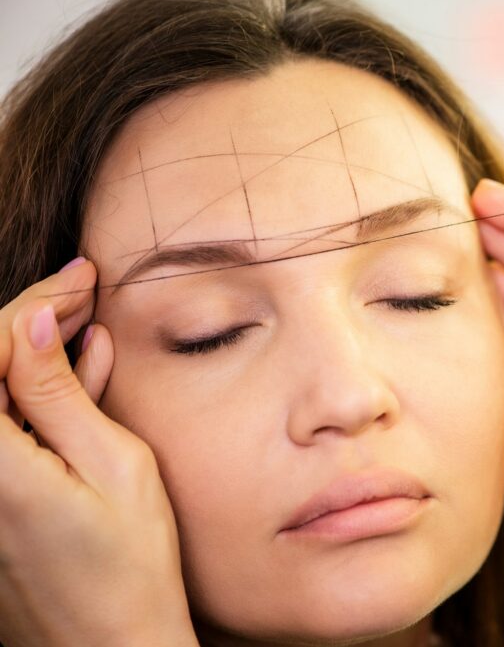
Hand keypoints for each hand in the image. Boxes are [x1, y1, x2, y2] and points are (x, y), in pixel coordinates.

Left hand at [0, 260, 196, 646]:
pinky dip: (29, 391)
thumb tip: (31, 327)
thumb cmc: (130, 569)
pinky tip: (75, 365)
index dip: (33, 303)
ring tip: (83, 316)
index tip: (82, 278)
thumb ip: (62, 396)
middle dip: (28, 317)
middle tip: (84, 287)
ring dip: (28, 348)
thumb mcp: (117, 468)